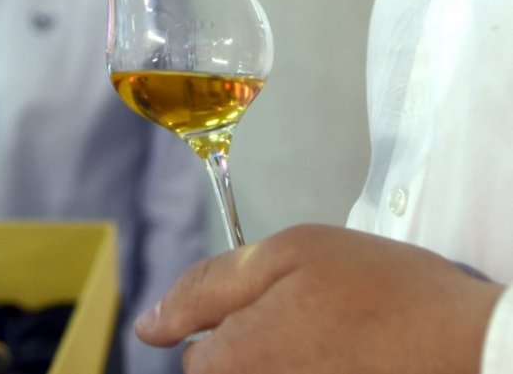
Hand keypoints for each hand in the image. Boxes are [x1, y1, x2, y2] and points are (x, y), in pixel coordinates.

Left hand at [135, 224, 503, 373]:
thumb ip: (206, 285)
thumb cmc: (381, 294)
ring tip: (339, 341)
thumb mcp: (286, 254)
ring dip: (289, 358)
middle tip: (315, 320)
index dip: (230, 319)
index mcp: (233, 362)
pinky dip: (317, 367)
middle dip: (256, 344)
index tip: (277, 307)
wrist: (471, 348)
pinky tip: (351, 359)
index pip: (195, 353)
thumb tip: (146, 323)